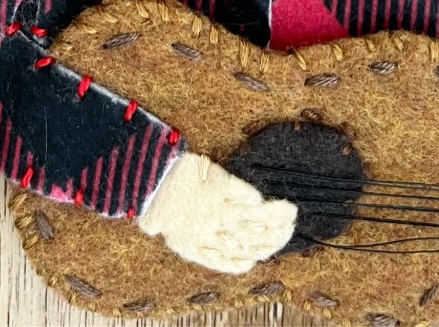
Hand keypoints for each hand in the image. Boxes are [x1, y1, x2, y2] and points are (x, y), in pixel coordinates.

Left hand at [137, 152, 296, 273]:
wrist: (148, 177)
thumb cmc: (155, 202)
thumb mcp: (169, 230)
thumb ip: (192, 241)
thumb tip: (207, 242)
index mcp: (197, 248)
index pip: (233, 262)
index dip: (252, 259)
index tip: (263, 254)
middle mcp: (210, 233)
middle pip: (250, 242)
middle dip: (273, 239)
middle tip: (287, 231)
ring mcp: (216, 209)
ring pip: (255, 221)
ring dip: (277, 220)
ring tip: (290, 214)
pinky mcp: (220, 185)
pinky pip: (247, 197)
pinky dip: (260, 201)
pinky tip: (268, 200)